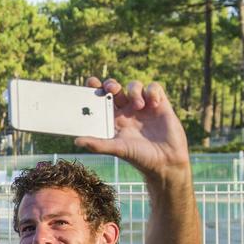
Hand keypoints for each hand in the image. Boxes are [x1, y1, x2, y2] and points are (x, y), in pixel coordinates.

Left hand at [76, 78, 190, 184]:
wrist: (166, 162)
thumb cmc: (139, 157)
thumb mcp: (117, 149)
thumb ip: (98, 144)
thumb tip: (77, 140)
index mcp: (113, 118)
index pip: (100, 99)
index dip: (95, 88)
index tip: (91, 82)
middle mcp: (126, 110)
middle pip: (115, 88)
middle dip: (111, 84)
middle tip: (112, 88)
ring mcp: (143, 106)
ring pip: (134, 85)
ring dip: (134, 91)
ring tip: (139, 106)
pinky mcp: (160, 104)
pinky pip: (154, 87)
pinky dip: (152, 92)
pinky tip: (154, 104)